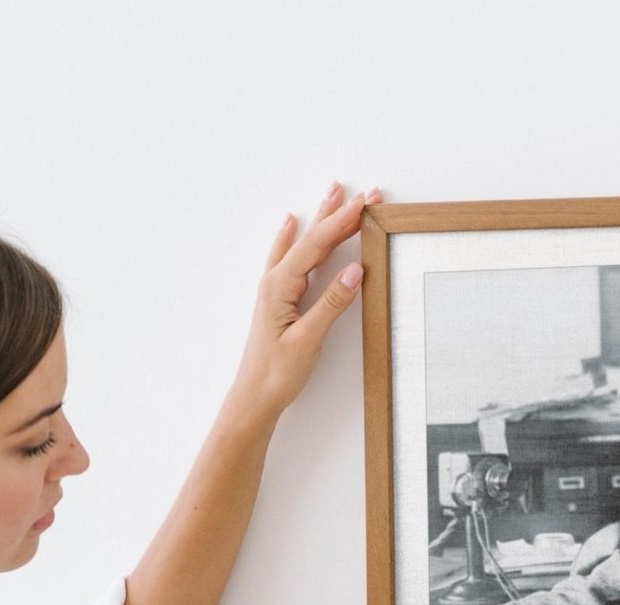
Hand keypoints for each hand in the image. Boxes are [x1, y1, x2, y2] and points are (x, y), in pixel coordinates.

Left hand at [229, 181, 380, 416]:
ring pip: (304, 243)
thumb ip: (331, 304)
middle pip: (312, 238)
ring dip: (321, 219)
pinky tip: (293, 222)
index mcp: (280, 286)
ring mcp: (276, 287)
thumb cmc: (277, 372)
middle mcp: (276, 280)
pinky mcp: (279, 298)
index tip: (365, 203)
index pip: (317, 245)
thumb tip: (354, 272)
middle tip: (363, 193)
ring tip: (335, 193)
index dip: (343, 223)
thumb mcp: (308, 339)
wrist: (254, 396)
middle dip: (338, 214)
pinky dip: (296, 236)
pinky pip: (290, 256)